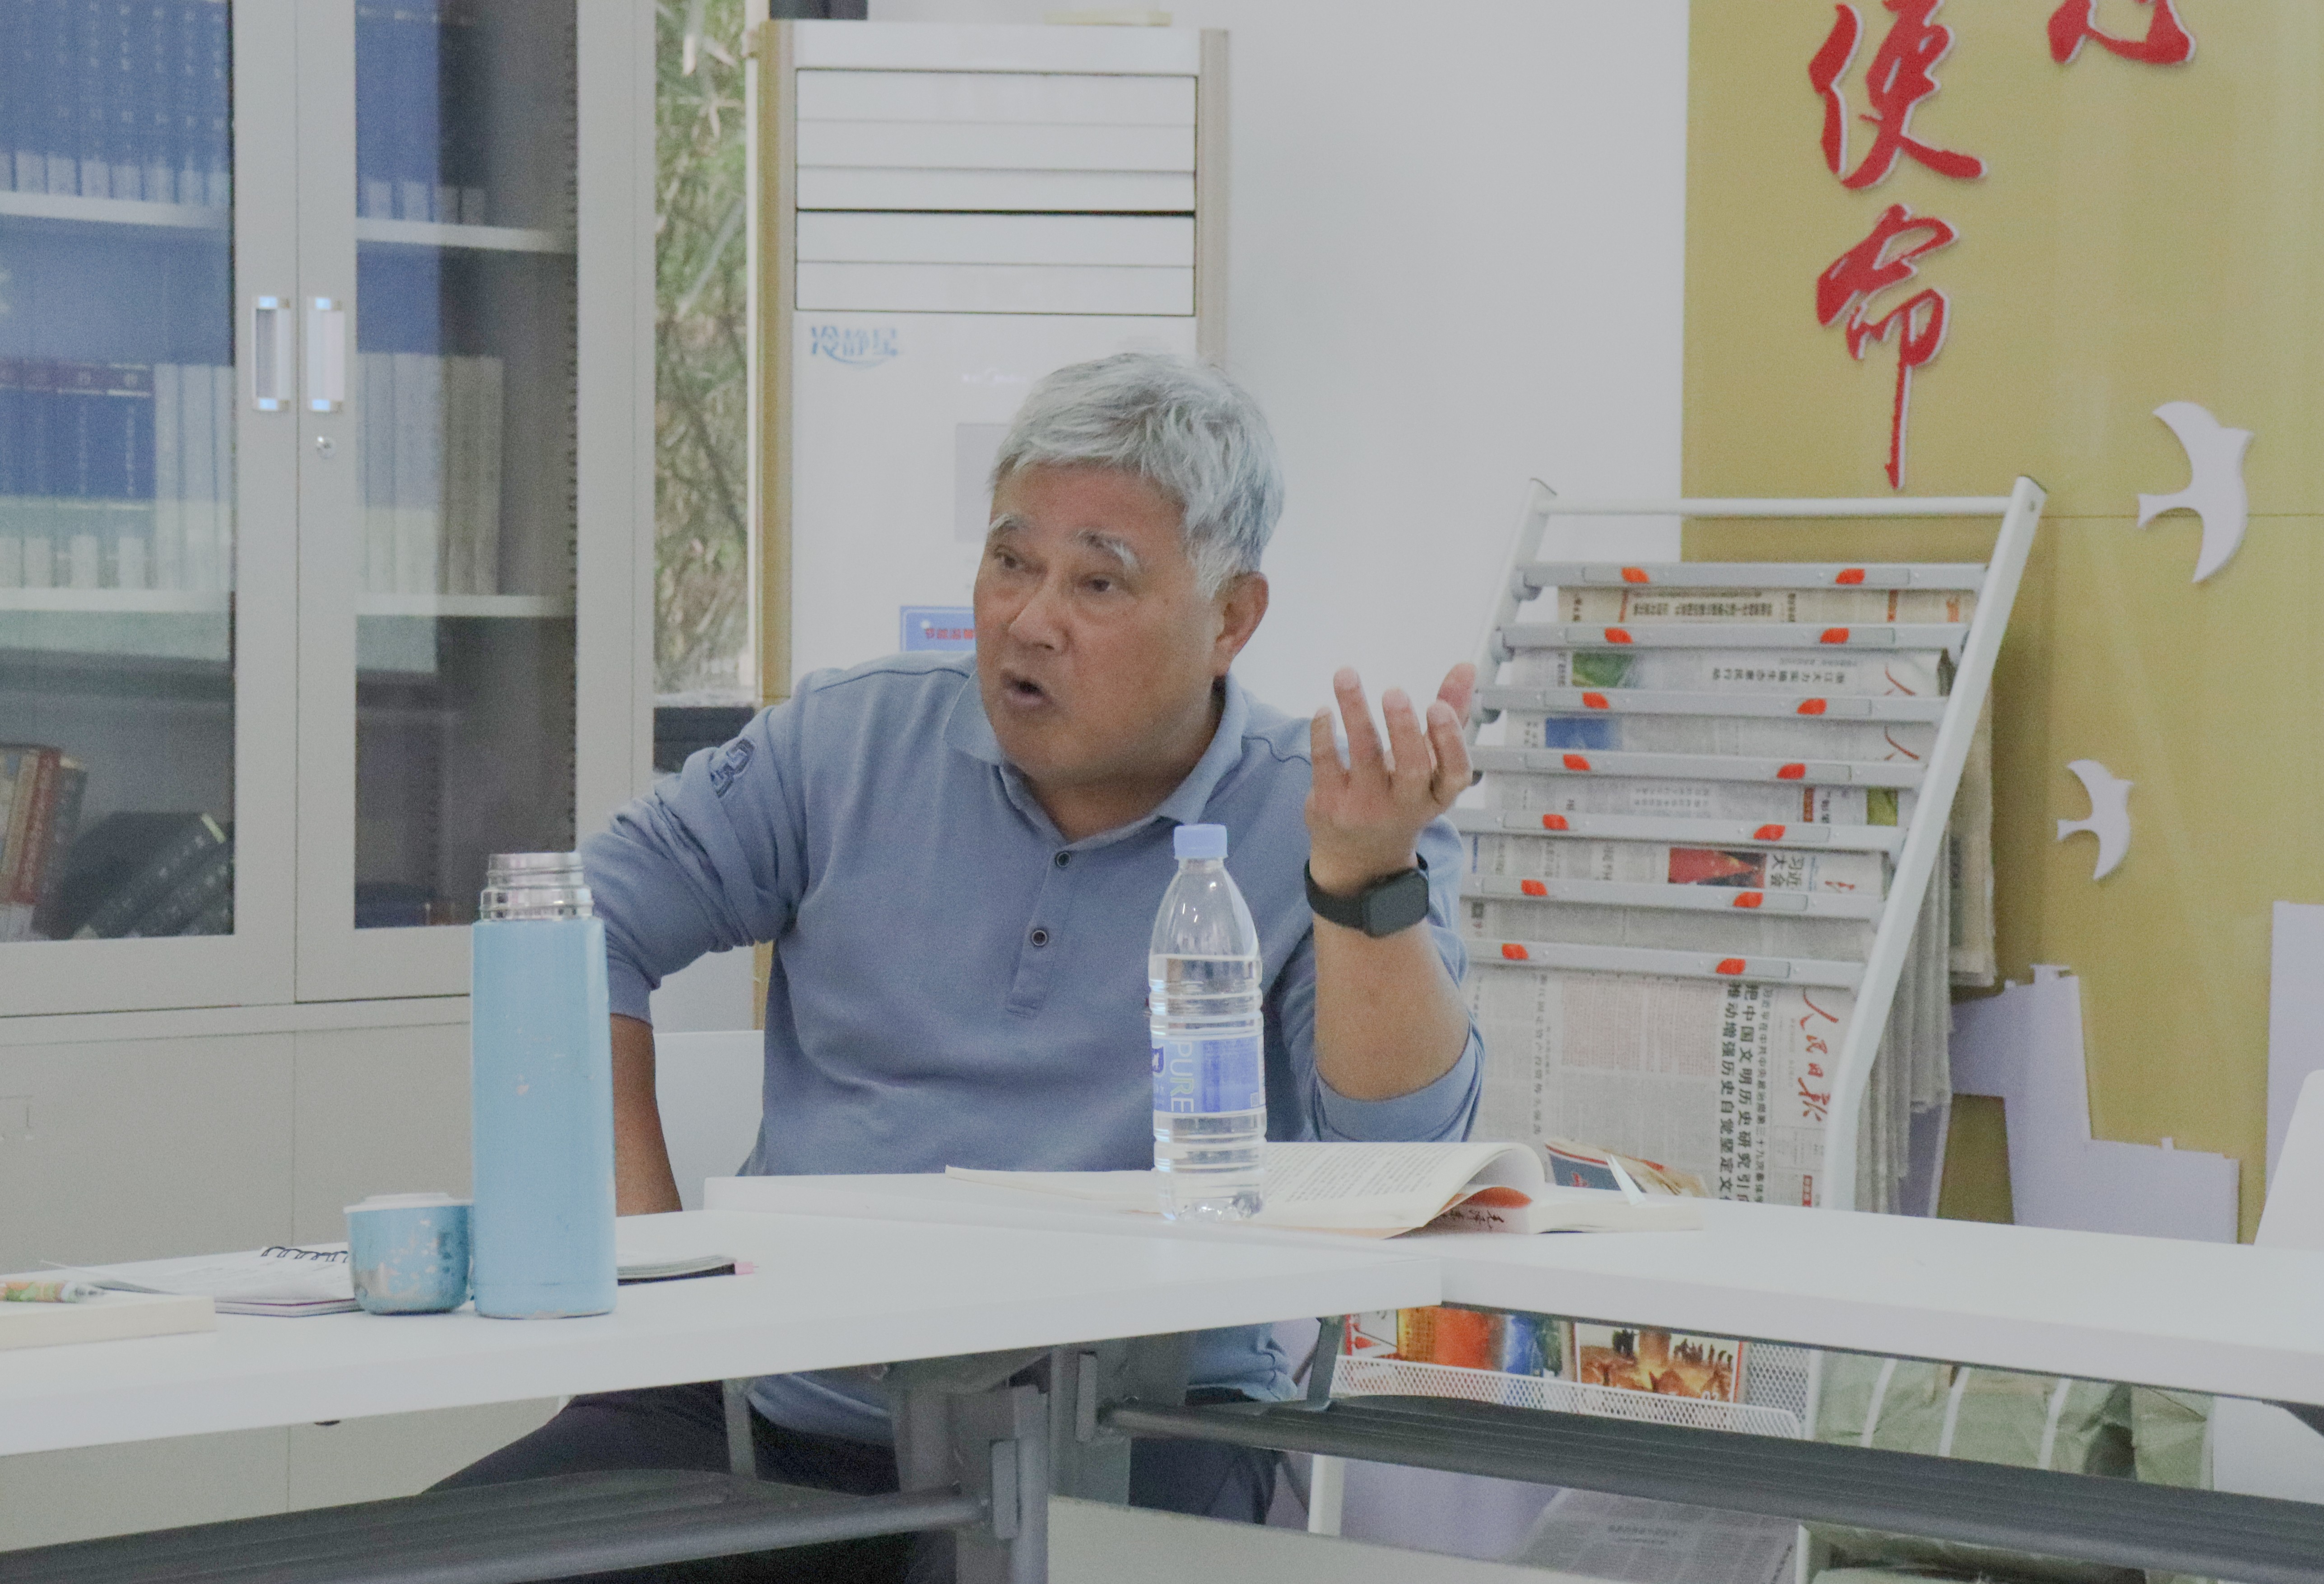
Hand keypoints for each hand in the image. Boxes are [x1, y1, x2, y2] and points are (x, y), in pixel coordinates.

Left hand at [1305, 662, 1475, 896]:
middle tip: (1395, 692)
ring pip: (1363, 755)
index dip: (1448, 740)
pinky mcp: (1330, 805)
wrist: (1360, 856)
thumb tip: (1466, 666)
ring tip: (1347, 674)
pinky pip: (1326, 763)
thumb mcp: (1430, 765)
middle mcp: (1405, 806)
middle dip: (1403, 728)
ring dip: (1355, 711)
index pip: (1454, 772)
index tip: (1436, 705)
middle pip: (1411, 767)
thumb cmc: (1402, 795)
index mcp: (1437, 795)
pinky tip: (1325, 709)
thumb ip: (1450, 715)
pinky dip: (1323, 733)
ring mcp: (1366, 808)